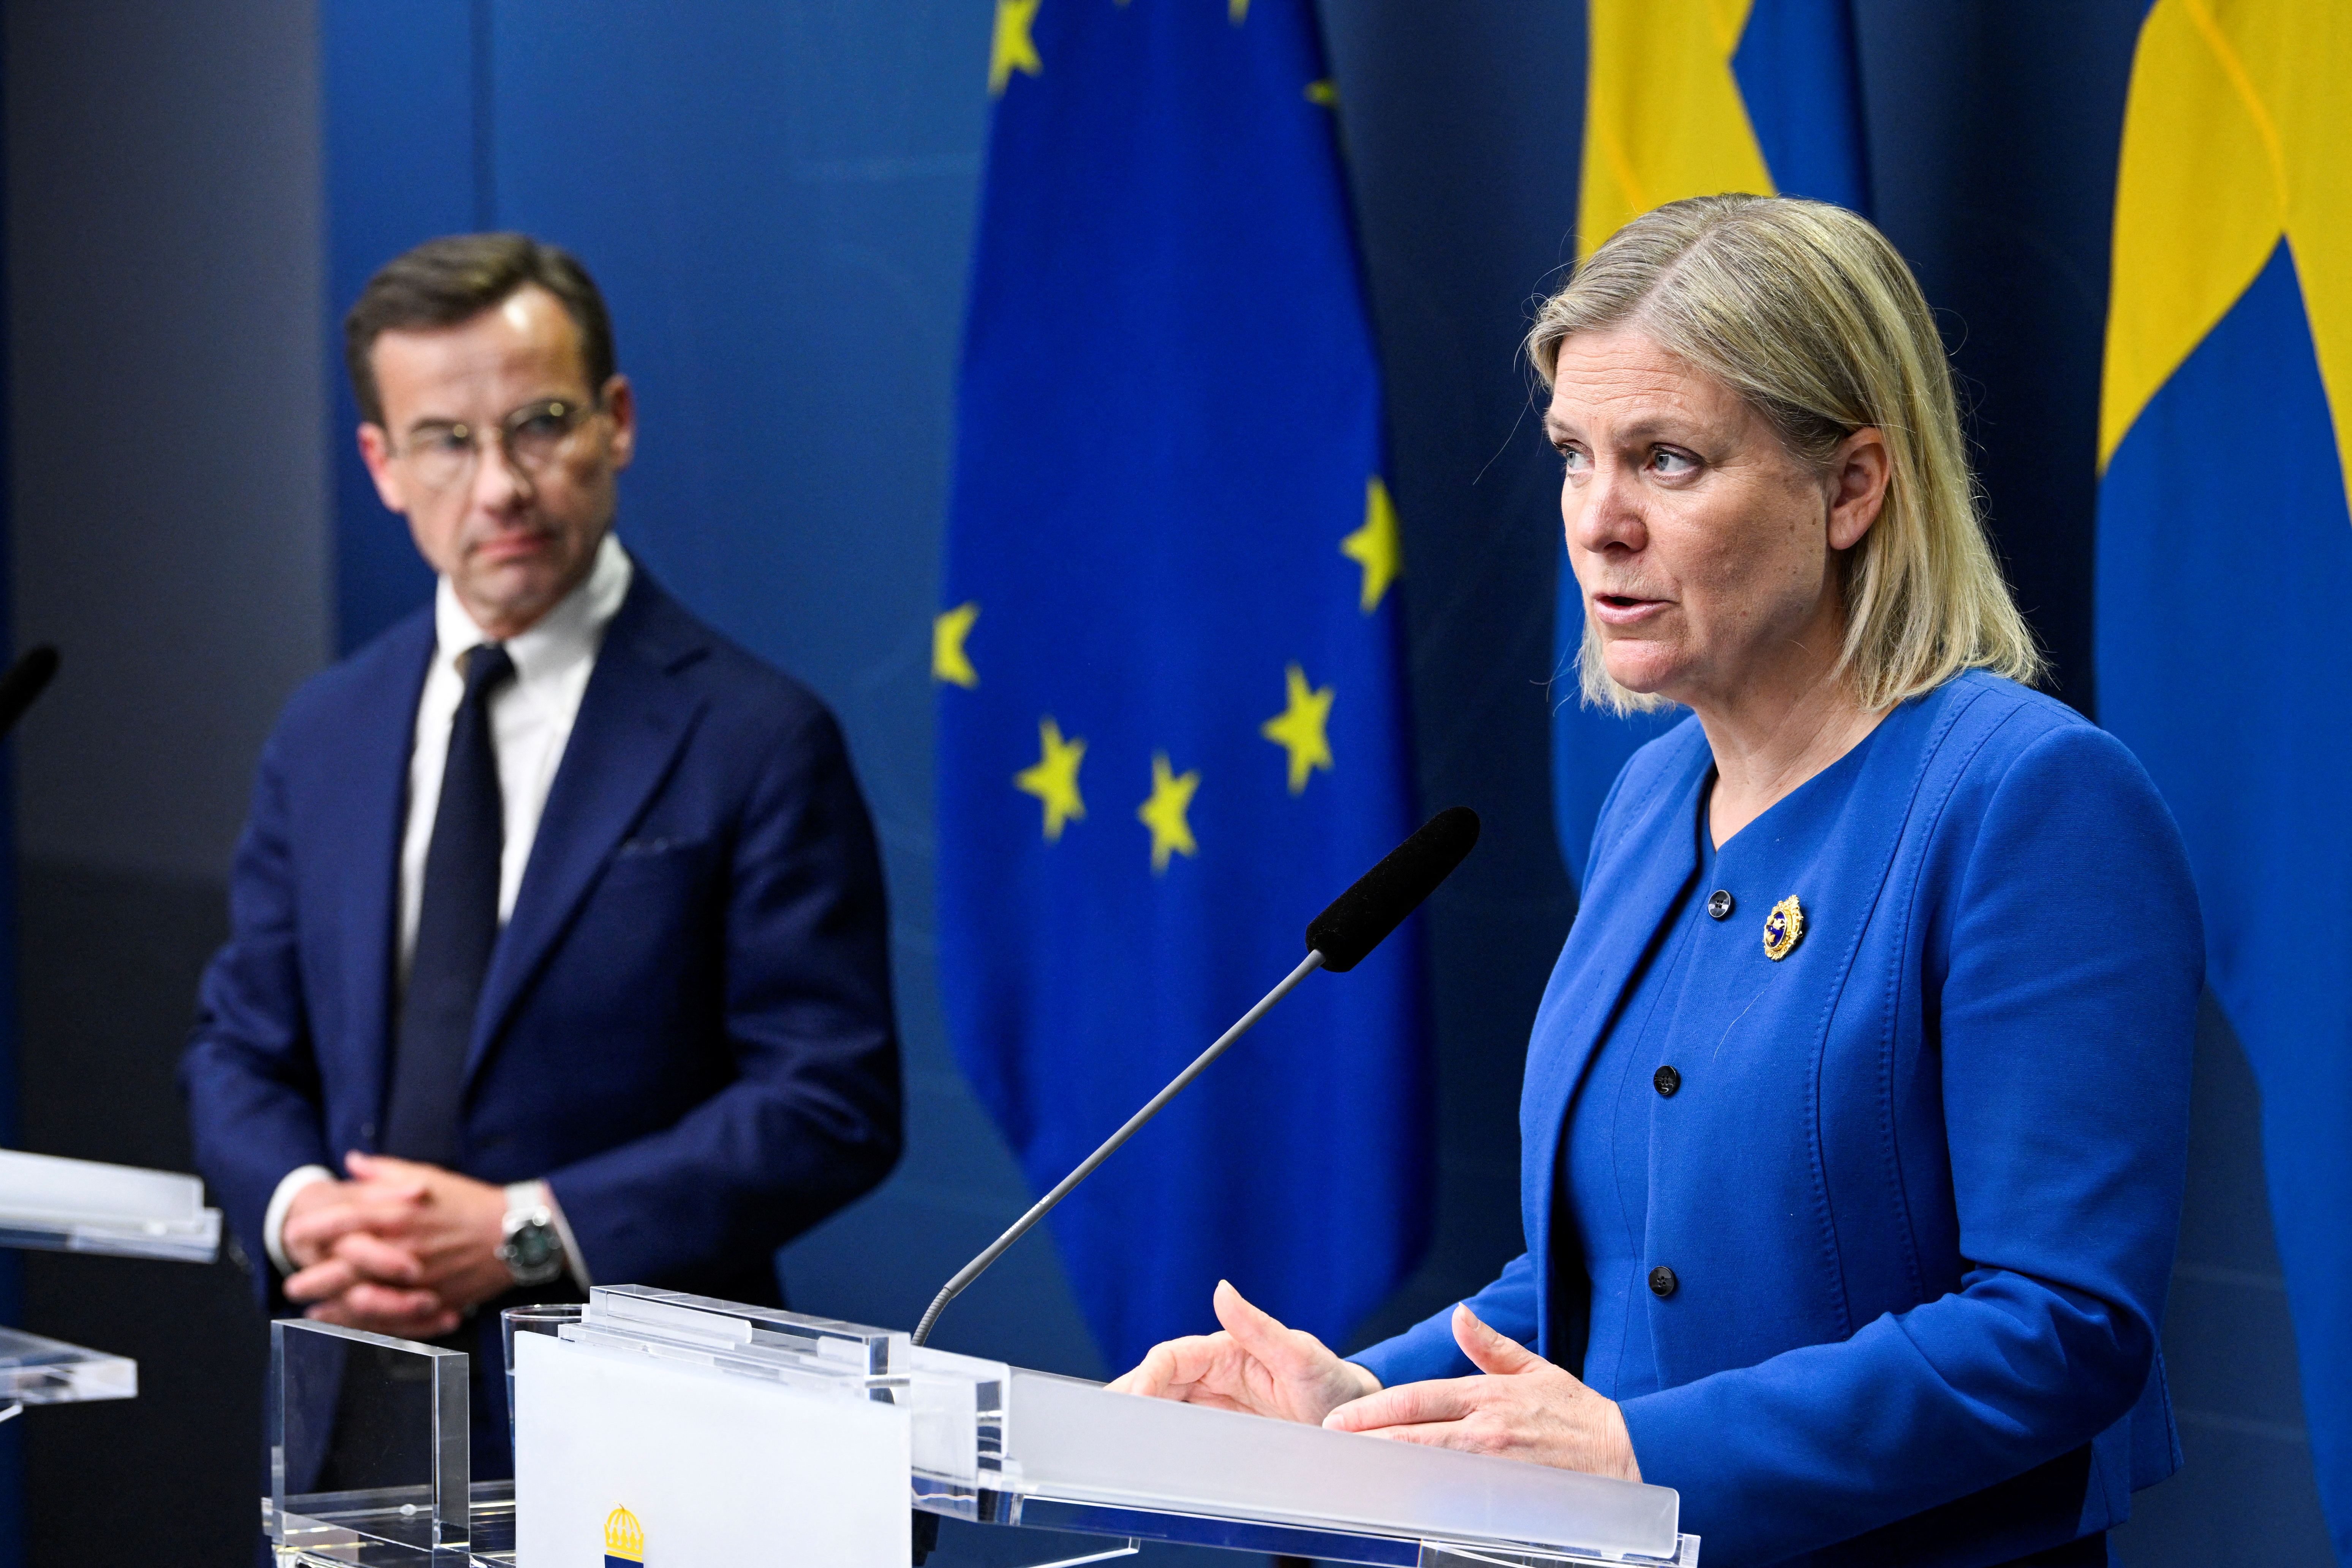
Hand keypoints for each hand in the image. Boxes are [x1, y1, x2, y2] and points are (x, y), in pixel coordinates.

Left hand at [280, 1152, 515, 1336]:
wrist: (515, 1233)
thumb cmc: (470, 1202)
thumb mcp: (429, 1177)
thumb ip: (386, 1171)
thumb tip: (352, 1162)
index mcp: (401, 1213)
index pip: (345, 1219)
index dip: (313, 1228)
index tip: (292, 1233)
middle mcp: (403, 1248)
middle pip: (344, 1267)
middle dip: (312, 1277)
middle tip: (292, 1283)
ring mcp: (416, 1280)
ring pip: (361, 1299)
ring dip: (332, 1305)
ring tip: (311, 1307)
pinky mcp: (430, 1301)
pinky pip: (387, 1318)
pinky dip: (362, 1322)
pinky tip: (346, 1321)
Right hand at [1106, 1279, 1379, 1424]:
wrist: (1354, 1421)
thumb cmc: (1333, 1384)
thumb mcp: (1301, 1356)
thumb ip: (1260, 1326)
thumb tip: (1222, 1289)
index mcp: (1226, 1352)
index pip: (1170, 1358)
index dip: (1145, 1378)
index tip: (1132, 1403)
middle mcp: (1215, 1375)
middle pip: (1157, 1383)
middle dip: (1129, 1400)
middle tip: (1106, 1429)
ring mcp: (1216, 1403)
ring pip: (1163, 1408)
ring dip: (1138, 1420)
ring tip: (1114, 1443)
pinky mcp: (1222, 1430)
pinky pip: (1182, 1431)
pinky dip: (1159, 1440)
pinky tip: (1146, 1456)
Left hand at [1322, 1303, 1639, 1481]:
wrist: (1628, 1452)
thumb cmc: (1579, 1414)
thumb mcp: (1535, 1369)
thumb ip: (1490, 1346)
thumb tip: (1462, 1316)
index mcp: (1487, 1395)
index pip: (1417, 1399)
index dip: (1375, 1409)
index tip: (1342, 1418)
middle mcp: (1486, 1428)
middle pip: (1413, 1432)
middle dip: (1368, 1437)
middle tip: (1332, 1440)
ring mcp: (1495, 1463)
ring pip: (1428, 1464)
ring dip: (1388, 1464)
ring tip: (1354, 1465)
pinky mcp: (1508, 1494)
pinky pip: (1456, 1495)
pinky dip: (1426, 1494)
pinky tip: (1402, 1496)